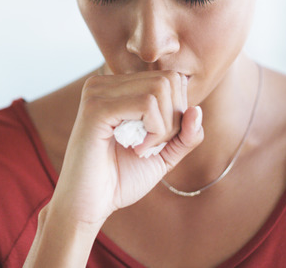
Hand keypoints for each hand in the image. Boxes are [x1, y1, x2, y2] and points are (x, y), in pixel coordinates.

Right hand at [48, 70, 204, 227]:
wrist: (88, 206)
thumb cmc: (120, 180)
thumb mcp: (164, 155)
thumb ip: (185, 134)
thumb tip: (197, 110)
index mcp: (116, 87)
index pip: (169, 78)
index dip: (178, 111)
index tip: (159, 140)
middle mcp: (104, 83)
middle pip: (168, 80)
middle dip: (174, 118)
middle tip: (154, 146)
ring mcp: (97, 92)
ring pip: (160, 88)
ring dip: (164, 126)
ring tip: (144, 149)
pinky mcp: (96, 108)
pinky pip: (146, 104)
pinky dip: (154, 131)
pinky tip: (138, 150)